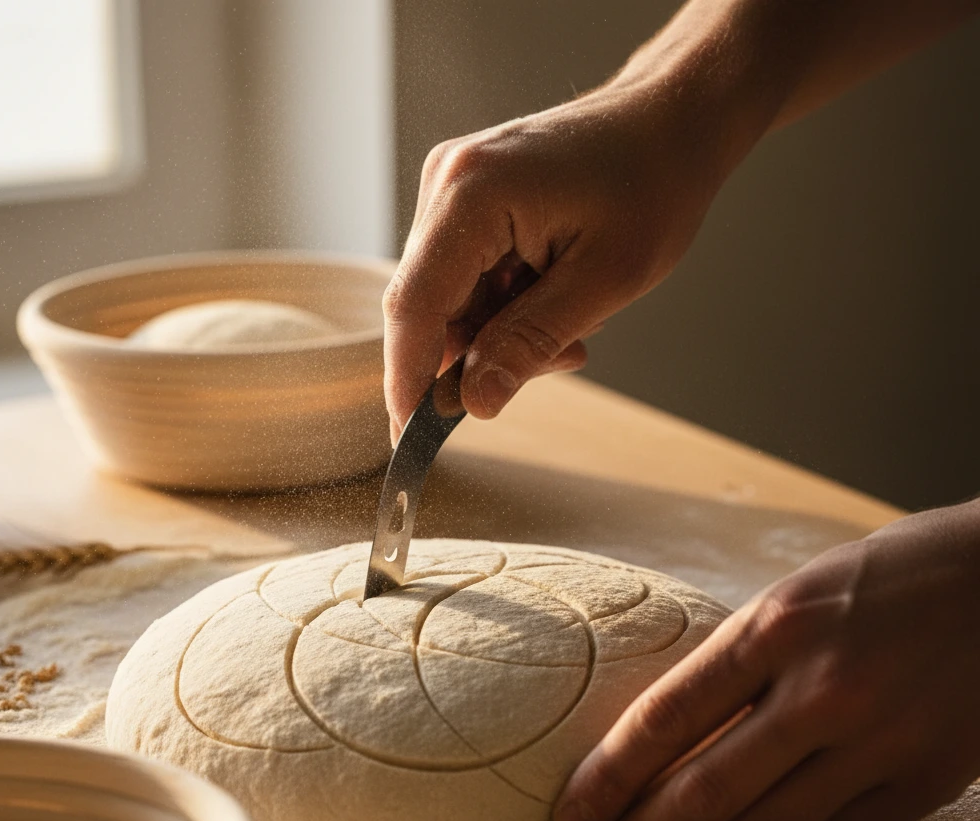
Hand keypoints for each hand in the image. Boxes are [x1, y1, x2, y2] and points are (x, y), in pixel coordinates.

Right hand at [382, 41, 752, 442]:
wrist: (673, 120)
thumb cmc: (653, 185)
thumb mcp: (603, 281)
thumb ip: (529, 343)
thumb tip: (471, 403)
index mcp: (472, 195)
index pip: (415, 307)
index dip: (407, 380)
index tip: (408, 441)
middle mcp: (447, 185)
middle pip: (432, 309)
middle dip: (482, 354)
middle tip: (559, 359)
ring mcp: (454, 192)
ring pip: (453, 302)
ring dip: (504, 331)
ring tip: (574, 323)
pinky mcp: (469, 203)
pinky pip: (470, 280)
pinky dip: (508, 307)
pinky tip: (557, 298)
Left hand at [552, 498, 979, 820]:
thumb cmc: (886, 576)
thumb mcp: (794, 595)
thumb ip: (738, 663)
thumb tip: (674, 734)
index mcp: (776, 626)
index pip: (664, 719)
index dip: (606, 778)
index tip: (570, 815)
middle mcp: (822, 689)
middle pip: (703, 794)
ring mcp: (879, 741)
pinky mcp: (926, 781)